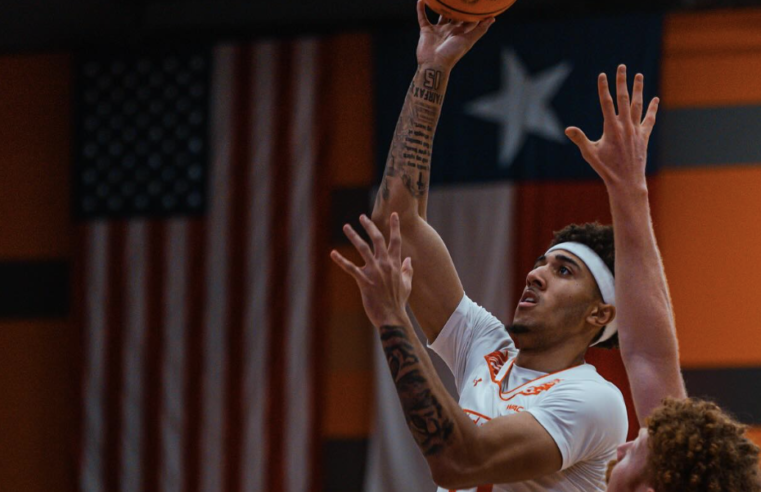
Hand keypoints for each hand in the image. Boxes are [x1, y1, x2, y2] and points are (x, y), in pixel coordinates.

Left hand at [330, 213, 412, 327]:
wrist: (392, 316)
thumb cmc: (398, 302)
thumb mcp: (407, 284)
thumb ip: (407, 270)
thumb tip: (408, 260)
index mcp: (395, 264)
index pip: (395, 241)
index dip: (394, 227)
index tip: (393, 214)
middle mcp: (385, 264)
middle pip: (377, 239)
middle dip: (370, 226)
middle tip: (362, 216)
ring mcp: (374, 272)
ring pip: (363, 249)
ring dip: (353, 236)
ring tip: (346, 226)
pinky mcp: (364, 281)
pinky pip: (350, 268)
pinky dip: (341, 260)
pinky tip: (332, 253)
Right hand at [416, 0, 494, 69]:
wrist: (434, 64)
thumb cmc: (453, 53)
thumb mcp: (468, 40)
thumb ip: (480, 30)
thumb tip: (493, 18)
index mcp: (461, 33)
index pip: (468, 18)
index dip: (472, 10)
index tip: (475, 0)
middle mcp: (450, 30)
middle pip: (454, 14)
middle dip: (456, 5)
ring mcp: (438, 30)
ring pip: (439, 14)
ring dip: (439, 5)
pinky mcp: (426, 31)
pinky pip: (423, 17)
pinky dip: (421, 9)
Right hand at [565, 65, 658, 190]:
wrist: (626, 181)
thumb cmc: (606, 169)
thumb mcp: (590, 154)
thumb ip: (580, 139)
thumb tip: (568, 129)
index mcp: (611, 128)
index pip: (606, 103)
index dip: (604, 88)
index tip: (602, 75)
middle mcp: (625, 126)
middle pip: (623, 98)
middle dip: (622, 81)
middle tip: (622, 67)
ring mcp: (636, 130)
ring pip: (638, 105)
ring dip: (638, 89)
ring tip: (638, 75)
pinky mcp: (644, 137)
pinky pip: (649, 119)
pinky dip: (652, 109)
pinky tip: (654, 99)